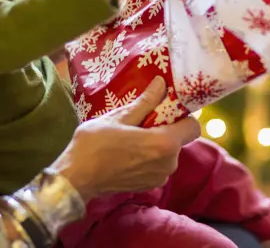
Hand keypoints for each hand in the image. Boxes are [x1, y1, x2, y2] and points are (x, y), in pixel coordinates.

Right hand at [50, 77, 199, 201]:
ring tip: (131, 137)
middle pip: (179, 139)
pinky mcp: (149, 186)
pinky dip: (149, 157)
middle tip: (141, 121)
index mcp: (164, 144)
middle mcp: (169, 163)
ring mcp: (160, 177)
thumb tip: (162, 84)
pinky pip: (158, 165)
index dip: (181, 116)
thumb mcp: (119, 117)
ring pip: (168, 152)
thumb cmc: (95, 144)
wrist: (76, 178)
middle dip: (165, 128)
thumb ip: (145, 102)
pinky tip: (128, 152)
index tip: (164, 109)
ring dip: (156, 143)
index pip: (193, 126)